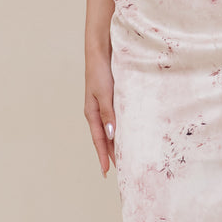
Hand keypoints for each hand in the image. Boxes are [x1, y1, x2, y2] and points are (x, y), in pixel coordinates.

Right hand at [85, 50, 115, 176]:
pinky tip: (129, 132)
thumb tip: (111, 135)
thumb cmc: (100, 70)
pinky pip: (116, 118)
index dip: (103, 156)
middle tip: (121, 169)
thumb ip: (108, 113)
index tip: (107, 172)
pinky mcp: (112, 98)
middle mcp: (97, 111)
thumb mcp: (104, 93)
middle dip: (110, 154)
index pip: (99, 140)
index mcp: (92, 112)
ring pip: (110, 129)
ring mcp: (104, 105)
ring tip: (126, 156)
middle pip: (104, 138)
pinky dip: (121, 129)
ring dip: (116, 142)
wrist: (101, 49)